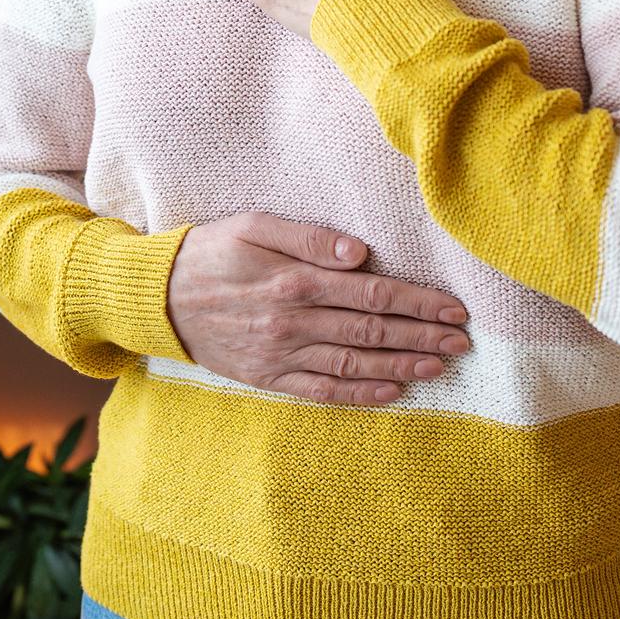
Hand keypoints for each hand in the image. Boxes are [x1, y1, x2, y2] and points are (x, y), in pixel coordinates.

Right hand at [166, 213, 473, 403]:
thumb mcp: (253, 226)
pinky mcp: (268, 378)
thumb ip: (309, 237)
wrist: (157, 298)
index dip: (419, 303)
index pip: (373, 295)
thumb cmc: (210, 252)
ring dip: (402, 366)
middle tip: (462, 342)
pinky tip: (392, 391)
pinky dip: (360, 393)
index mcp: (294, 280)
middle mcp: (292, 322)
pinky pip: (322, 391)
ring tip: (439, 366)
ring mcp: (281, 355)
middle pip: (372, 332)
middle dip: (423, 337)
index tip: (454, 309)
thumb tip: (360, 254)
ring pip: (354, 364)